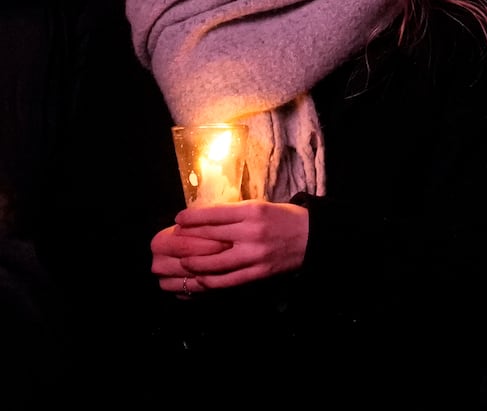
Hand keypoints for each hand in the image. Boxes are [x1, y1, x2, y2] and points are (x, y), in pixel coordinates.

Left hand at [152, 200, 309, 292]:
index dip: (192, 218)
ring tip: (183, 263)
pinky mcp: (258, 272)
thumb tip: (206, 219)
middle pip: (210, 237)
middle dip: (188, 240)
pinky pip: (228, 280)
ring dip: (195, 264)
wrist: (312, 237)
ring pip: (214, 263)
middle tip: (173, 242)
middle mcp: (251, 232)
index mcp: (252, 211)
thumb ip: (235, 213)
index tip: (178, 219)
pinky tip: (201, 279)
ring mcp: (254, 255)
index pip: (213, 214)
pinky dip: (211, 281)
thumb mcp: (261, 206)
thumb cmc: (285, 218)